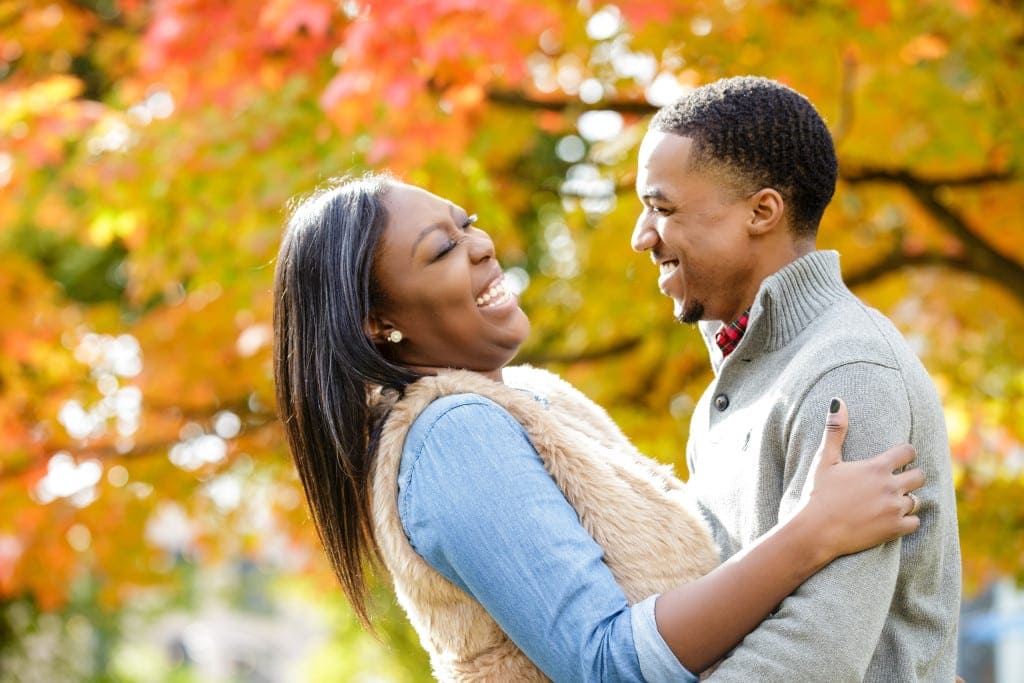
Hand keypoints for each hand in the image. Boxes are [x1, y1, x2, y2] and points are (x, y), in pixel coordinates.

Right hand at [798, 398, 924, 560]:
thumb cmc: (818, 493)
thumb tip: (838, 401)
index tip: (898, 459)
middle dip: (911, 476)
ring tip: (889, 501)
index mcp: (876, 467)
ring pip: (917, 500)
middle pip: (920, 476)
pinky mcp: (894, 529)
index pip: (908, 452)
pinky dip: (906, 520)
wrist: (816, 531)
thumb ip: (835, 431)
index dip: (905, 454)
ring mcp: (894, 509)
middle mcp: (890, 486)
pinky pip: (915, 522)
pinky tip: (891, 518)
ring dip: (906, 499)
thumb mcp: (824, 460)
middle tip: (895, 481)